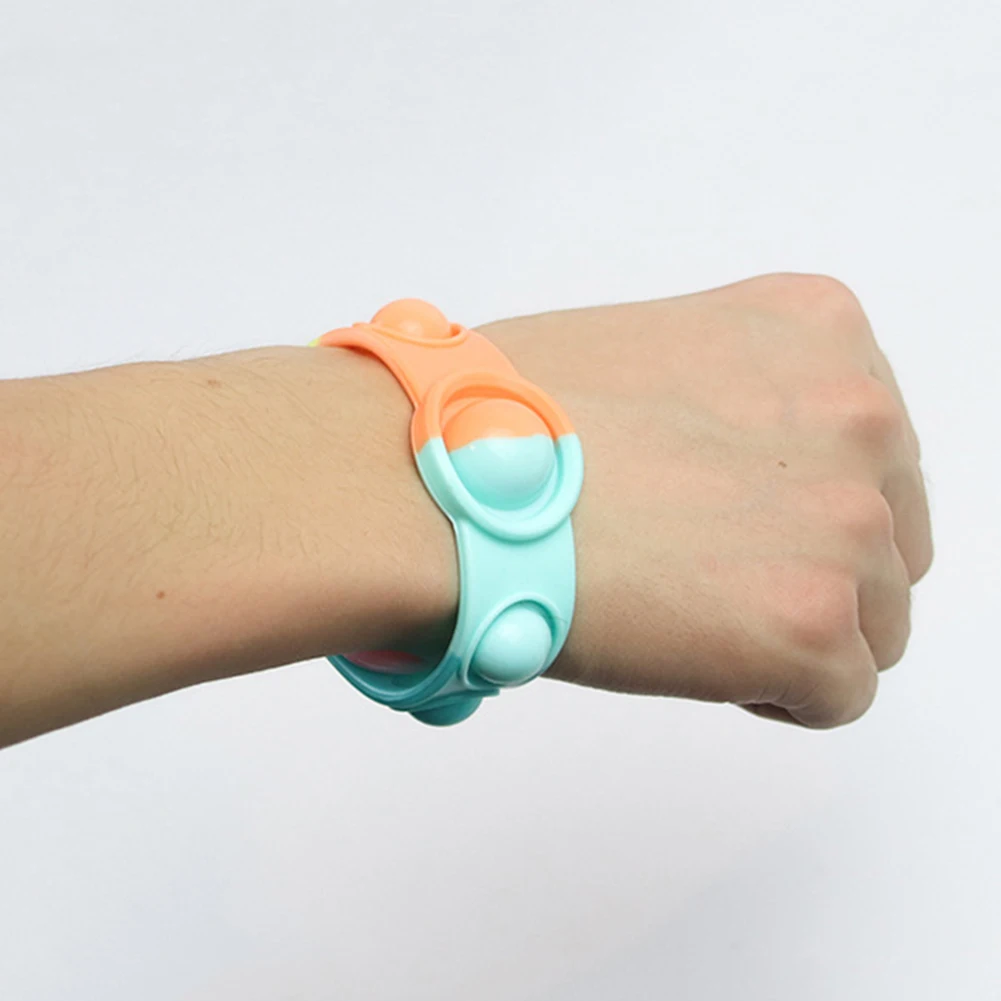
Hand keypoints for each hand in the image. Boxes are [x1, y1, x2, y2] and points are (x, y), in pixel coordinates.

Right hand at [483, 274, 932, 726]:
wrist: (445, 475)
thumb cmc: (507, 413)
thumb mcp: (656, 355)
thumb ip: (732, 401)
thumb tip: (731, 471)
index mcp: (818, 330)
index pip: (870, 447)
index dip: (796, 498)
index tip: (731, 520)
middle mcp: (859, 416)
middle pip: (889, 536)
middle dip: (809, 566)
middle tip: (706, 578)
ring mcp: (843, 523)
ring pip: (876, 622)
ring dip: (793, 632)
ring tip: (687, 617)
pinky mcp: (810, 625)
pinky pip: (841, 694)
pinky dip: (776, 693)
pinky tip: (694, 658)